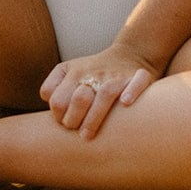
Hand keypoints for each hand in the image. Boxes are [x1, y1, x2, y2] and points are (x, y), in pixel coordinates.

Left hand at [40, 45, 159, 138]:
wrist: (131, 53)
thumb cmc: (93, 71)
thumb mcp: (67, 71)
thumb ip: (52, 87)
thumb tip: (50, 108)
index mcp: (74, 72)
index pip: (57, 99)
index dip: (58, 115)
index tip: (65, 122)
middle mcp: (94, 72)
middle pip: (79, 98)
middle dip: (74, 119)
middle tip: (77, 132)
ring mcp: (117, 75)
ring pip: (105, 94)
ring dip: (95, 117)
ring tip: (87, 136)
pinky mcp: (140, 75)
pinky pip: (138, 82)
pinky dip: (132, 92)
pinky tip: (126, 103)